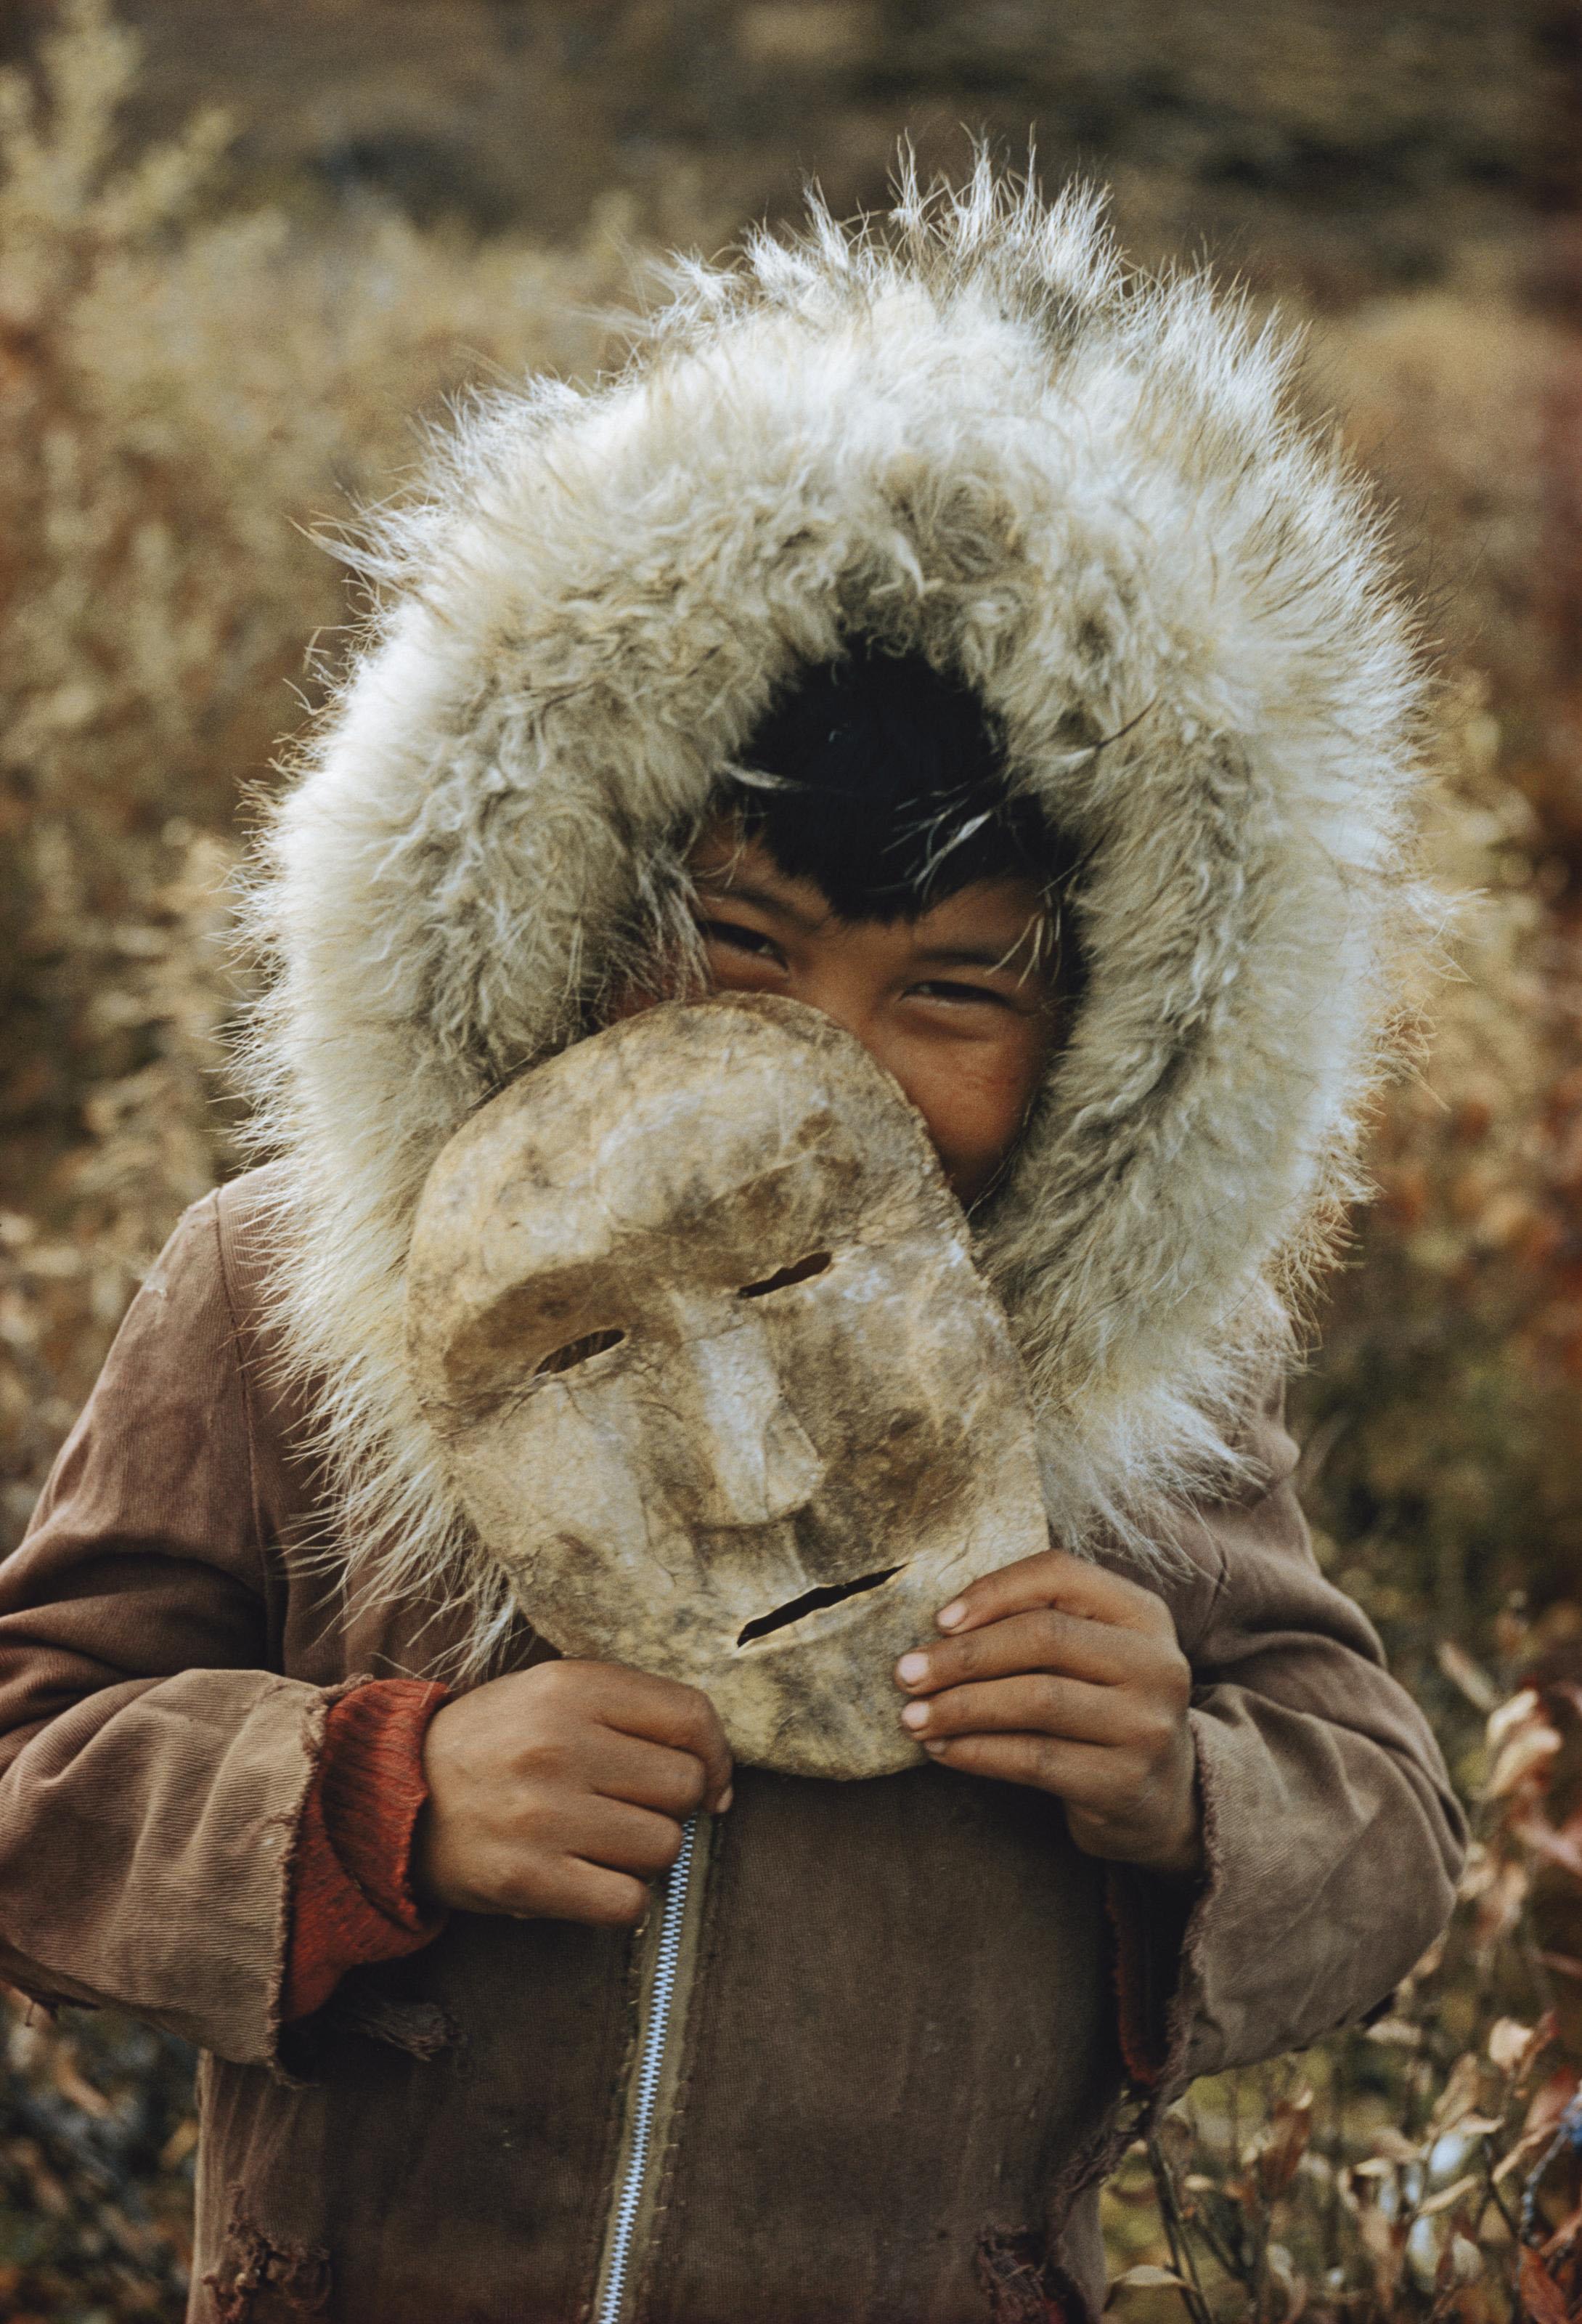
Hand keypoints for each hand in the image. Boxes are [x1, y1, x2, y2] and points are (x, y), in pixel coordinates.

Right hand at [415, 1660, 732, 1924]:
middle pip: (684, 1788)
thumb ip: (634, 1715)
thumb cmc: (494, 1745)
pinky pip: (626, 1902)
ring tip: (597, 1841)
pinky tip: (588, 1879)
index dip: (716, 1756)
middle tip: (628, 1808)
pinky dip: (620, 1900)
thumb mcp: (553, 1695)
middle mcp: (558, 1744)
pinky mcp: (525, 1877)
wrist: (390, 1795)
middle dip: (671, 1807)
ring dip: (643, 1854)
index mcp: (571, 1687)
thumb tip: (719, 1783)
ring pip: (663, 1847)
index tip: (709, 1781)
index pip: (691, 1717)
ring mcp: (540, 1813)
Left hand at [894, 1550, 1201, 1877]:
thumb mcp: (1090, 1654)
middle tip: (905, 1673)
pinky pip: (1035, 1759)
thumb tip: (937, 1628)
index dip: (993, 1591)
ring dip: (961, 1706)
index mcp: (1142, 1614)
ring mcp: (1146, 1726)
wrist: (1162, 1801)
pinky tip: (943, 1750)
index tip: (938, 1621)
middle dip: (964, 1654)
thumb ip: (1037, 1625)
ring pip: (1037, 1700)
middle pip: (1046, 1637)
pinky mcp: (1125, 1783)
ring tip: (913, 1717)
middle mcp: (1156, 1664)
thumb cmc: (1100, 1709)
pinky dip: (977, 1752)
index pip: (1060, 1574)